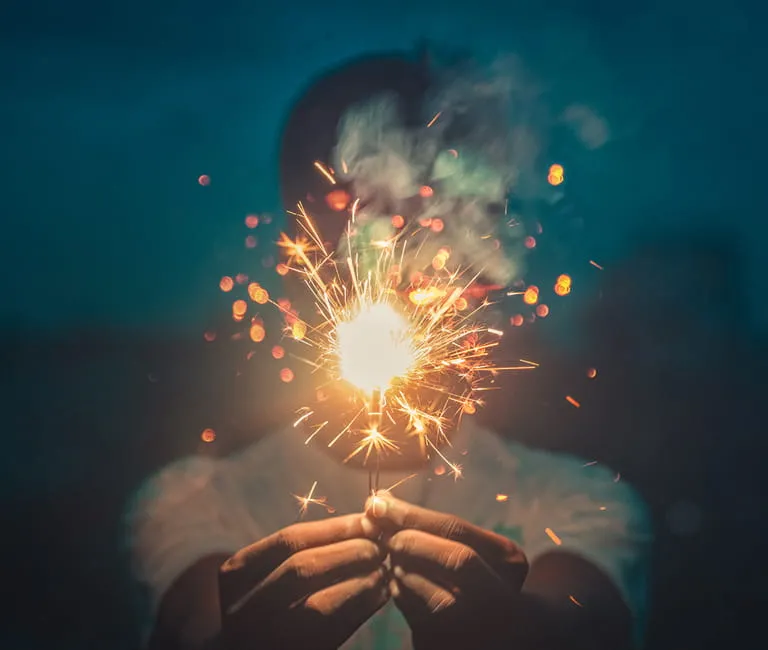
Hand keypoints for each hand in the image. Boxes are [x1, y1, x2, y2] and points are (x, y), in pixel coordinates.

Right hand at [218, 514, 389, 649]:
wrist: (252, 649)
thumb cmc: (270, 602)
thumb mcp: (269, 573)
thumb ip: (307, 549)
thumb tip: (363, 522)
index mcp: (235, 575)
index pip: (289, 541)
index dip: (333, 528)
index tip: (368, 520)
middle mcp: (242, 607)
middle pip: (302, 569)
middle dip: (349, 551)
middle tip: (382, 543)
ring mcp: (265, 636)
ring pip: (318, 604)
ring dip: (360, 581)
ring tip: (383, 566)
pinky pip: (333, 633)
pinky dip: (360, 610)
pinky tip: (379, 593)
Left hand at [365, 492, 527, 648]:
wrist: (499, 631)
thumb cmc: (477, 576)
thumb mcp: (472, 548)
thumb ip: (433, 528)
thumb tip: (381, 502)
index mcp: (508, 559)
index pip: (455, 529)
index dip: (411, 514)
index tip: (378, 502)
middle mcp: (498, 594)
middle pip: (447, 557)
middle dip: (406, 539)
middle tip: (377, 529)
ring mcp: (474, 624)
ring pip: (424, 585)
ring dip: (397, 565)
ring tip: (391, 554)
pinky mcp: (445, 642)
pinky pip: (411, 610)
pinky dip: (397, 590)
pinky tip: (396, 581)